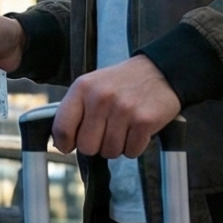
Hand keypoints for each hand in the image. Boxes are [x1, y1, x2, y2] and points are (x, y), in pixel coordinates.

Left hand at [53, 56, 179, 158]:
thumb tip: (62, 143)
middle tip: (107, 131)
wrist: (161, 71)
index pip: (62, 128)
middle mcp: (101, 97)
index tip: (70, 146)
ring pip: (110, 152)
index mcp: (83, 88)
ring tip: (124, 127)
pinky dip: (135, 146)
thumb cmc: (123, 83)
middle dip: (97, 145)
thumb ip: (76, 111)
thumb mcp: (93, 86)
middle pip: (87, 146)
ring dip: (118, 146)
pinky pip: (131, 152)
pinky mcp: (144, 121)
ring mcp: (123, 109)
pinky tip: (137, 129)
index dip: (65, 143)